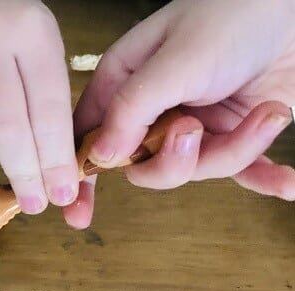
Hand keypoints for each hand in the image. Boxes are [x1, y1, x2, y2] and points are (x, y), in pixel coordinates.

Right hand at [0, 0, 78, 213]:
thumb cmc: (7, 30)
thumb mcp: (41, 49)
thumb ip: (49, 104)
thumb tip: (55, 176)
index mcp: (30, 31)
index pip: (48, 109)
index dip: (55, 160)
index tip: (61, 193)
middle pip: (7, 128)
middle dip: (25, 174)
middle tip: (35, 204)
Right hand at [66, 0, 294, 228]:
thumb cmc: (233, 15)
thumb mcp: (175, 62)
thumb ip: (132, 110)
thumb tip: (101, 156)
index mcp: (125, 84)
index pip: (91, 135)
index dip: (83, 171)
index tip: (77, 211)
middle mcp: (156, 110)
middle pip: (143, 166)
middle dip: (173, 159)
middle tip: (193, 129)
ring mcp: (196, 126)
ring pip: (197, 170)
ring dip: (238, 148)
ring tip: (267, 114)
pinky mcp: (235, 134)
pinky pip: (243, 171)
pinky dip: (265, 179)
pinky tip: (289, 183)